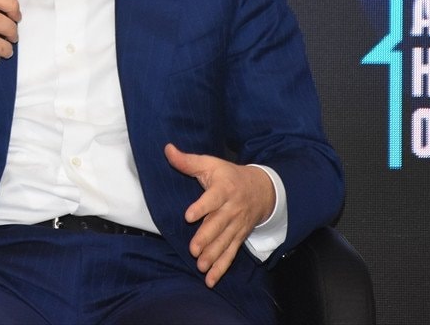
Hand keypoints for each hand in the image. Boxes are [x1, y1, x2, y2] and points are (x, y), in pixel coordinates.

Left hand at [164, 144, 273, 287]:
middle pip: (218, 225)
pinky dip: (222, 268)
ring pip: (225, 242)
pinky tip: (210, 280)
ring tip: (201, 266)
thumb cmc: (229, 176)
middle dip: (206, 238)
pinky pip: (231, 254)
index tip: (189, 216)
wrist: (262, 189)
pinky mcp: (238, 237)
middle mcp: (231, 209)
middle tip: (193, 249)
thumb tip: (167, 149)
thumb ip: (188, 161)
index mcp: (223, 189)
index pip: (212, 199)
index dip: (201, 207)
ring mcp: (236, 225)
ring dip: (213, 255)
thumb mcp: (210, 164)